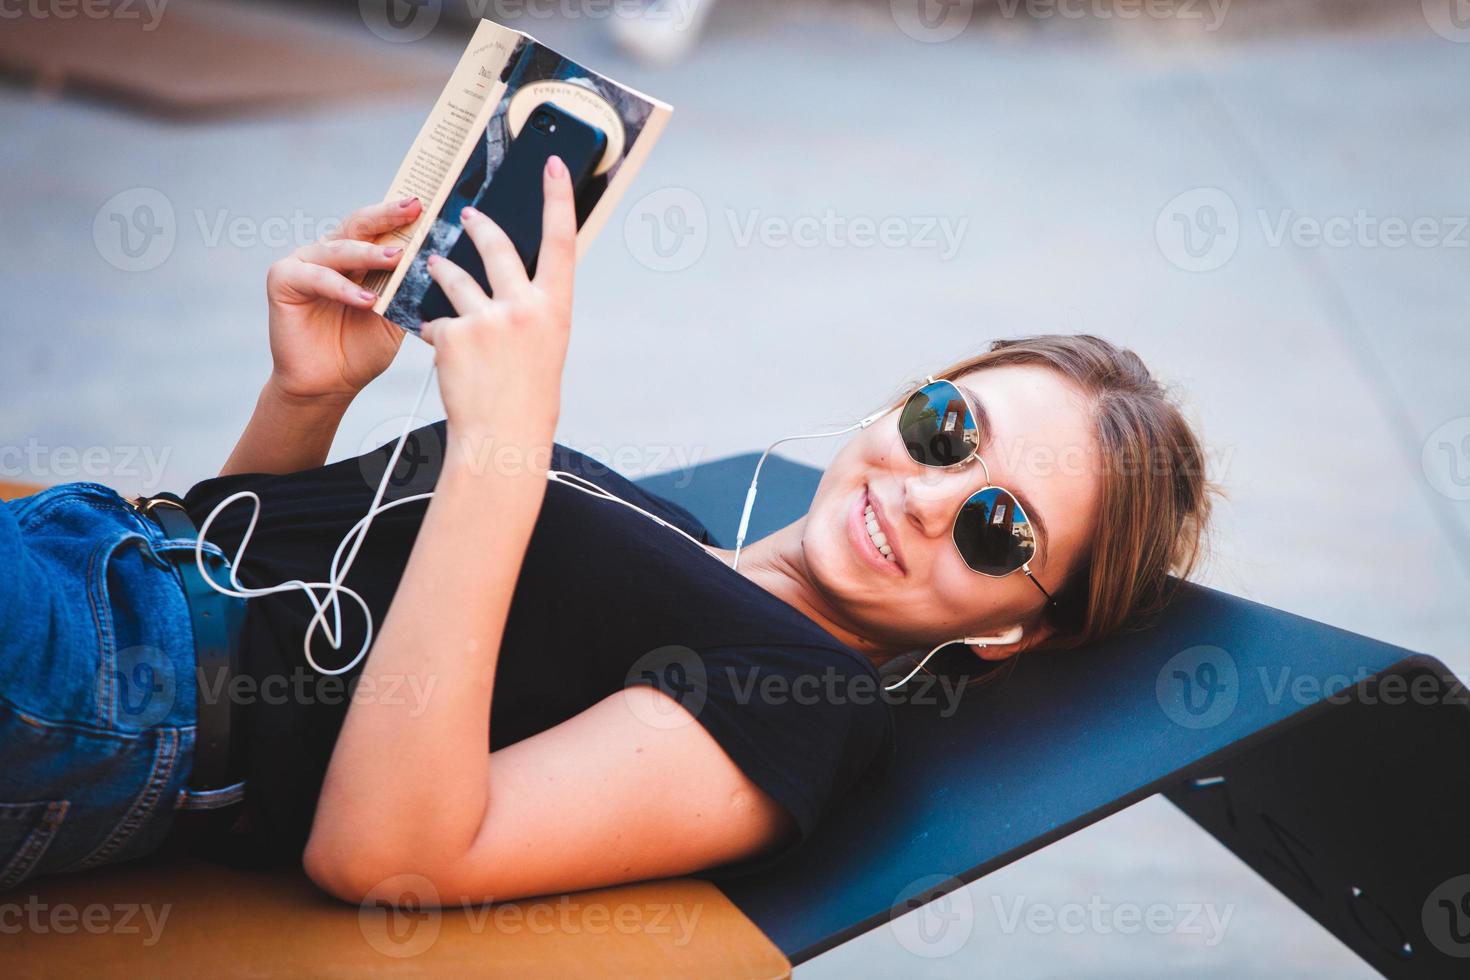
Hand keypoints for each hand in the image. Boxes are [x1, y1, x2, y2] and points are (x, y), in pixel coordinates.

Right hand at [264, 197, 423, 404]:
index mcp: (359, 256)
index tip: (430, 202)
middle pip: (360, 225)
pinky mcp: (284, 279)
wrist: (330, 384)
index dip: (403, 214)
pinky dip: (342, 287)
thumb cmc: (361, 349)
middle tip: (413, 209)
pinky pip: (317, 277)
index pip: (382, 228)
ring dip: (369, 253)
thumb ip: (406, 289)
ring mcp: (306, 262)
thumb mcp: (395, 316)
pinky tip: (365, 299)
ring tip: (395, 259)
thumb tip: (435, 262)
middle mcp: (331, 252)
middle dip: (388, 216)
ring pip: (339, 249)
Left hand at [420, 156, 575, 450]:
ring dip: (441, 272)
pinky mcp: (454, 333)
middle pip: (497, 246)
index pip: (562, 241)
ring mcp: (487, 318)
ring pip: (454, 279)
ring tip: (435, 268)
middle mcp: (524, 306)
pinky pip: (437, 322)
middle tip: (467, 215)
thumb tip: (513, 285)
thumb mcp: (545, 348)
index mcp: (556, 309)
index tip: (553, 166)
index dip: (558, 199)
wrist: (502, 439)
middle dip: (478, 226)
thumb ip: (532, 312)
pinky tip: (447, 360)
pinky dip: (439, 336)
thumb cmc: (528, 399)